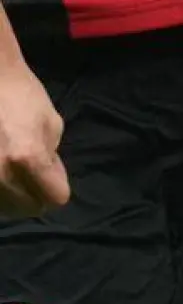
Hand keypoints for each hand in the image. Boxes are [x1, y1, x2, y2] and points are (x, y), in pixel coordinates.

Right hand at [0, 60, 68, 218]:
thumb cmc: (22, 95)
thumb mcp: (51, 124)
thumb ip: (52, 158)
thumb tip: (50, 182)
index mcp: (28, 158)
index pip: (55, 198)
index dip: (57, 187)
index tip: (51, 175)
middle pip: (27, 209)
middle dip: (35, 195)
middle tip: (30, 175)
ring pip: (3, 208)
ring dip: (11, 196)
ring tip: (11, 171)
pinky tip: (1, 169)